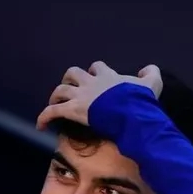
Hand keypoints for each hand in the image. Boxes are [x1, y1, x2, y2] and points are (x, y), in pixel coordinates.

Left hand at [36, 61, 162, 129]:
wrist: (132, 113)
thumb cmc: (141, 101)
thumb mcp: (152, 83)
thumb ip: (150, 73)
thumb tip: (147, 69)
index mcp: (107, 77)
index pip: (97, 67)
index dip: (95, 71)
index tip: (95, 77)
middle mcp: (91, 83)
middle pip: (73, 73)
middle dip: (70, 79)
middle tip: (70, 88)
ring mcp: (81, 96)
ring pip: (60, 90)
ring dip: (55, 96)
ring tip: (54, 103)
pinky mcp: (74, 110)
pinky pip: (52, 112)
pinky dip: (44, 117)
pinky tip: (40, 126)